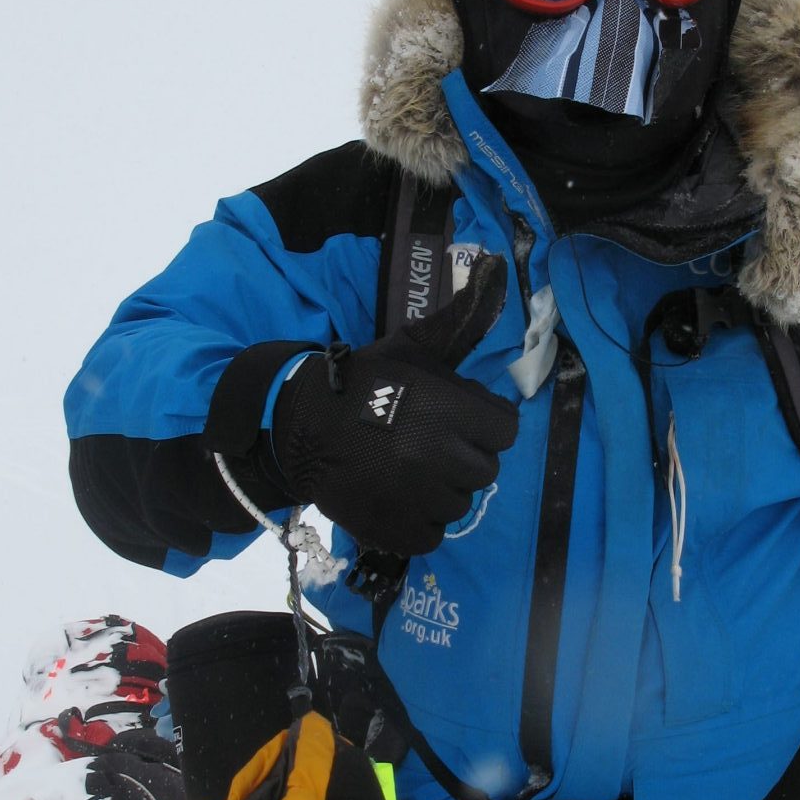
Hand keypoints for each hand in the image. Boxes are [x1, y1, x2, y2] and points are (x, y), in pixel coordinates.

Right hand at [271, 253, 518, 554]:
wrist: (295, 425)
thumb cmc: (363, 382)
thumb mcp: (410, 348)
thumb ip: (458, 321)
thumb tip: (494, 265)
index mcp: (445, 408)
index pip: (504, 429)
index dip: (481, 422)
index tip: (454, 418)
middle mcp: (435, 456)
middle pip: (485, 468)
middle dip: (462, 455)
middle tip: (425, 442)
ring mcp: (414, 498)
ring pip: (458, 503)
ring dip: (440, 488)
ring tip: (406, 467)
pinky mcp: (393, 529)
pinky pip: (432, 535)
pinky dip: (418, 521)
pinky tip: (397, 496)